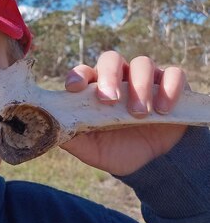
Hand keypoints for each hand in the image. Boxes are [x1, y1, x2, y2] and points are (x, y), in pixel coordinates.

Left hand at [60, 51, 187, 175]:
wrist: (153, 163)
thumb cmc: (116, 150)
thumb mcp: (91, 149)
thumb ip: (71, 137)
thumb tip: (48, 128)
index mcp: (95, 89)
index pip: (83, 72)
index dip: (77, 76)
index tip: (74, 88)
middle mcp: (119, 78)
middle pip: (111, 59)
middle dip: (109, 76)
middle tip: (110, 100)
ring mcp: (146, 79)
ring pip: (142, 63)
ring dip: (139, 86)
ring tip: (140, 114)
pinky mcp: (172, 85)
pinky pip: (174, 74)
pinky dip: (170, 88)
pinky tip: (164, 110)